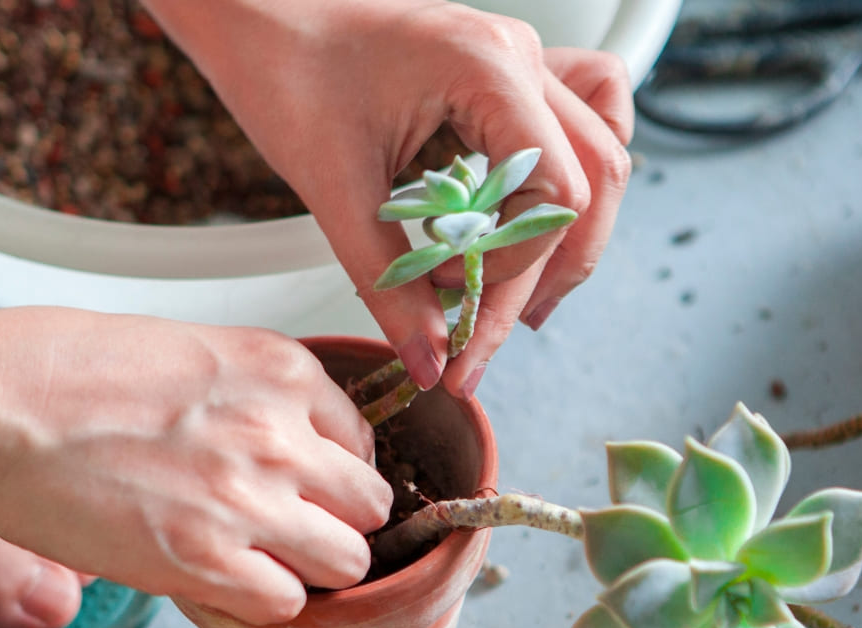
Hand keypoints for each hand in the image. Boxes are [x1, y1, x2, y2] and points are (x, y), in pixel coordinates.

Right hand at [0, 308, 392, 624]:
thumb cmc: (51, 370)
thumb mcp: (180, 348)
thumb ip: (245, 393)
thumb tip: (276, 437)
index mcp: (278, 367)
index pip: (360, 441)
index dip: (328, 474)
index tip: (296, 488)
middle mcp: (280, 430)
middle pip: (368, 506)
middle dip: (331, 525)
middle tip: (280, 533)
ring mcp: (248, 498)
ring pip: (346, 562)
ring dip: (304, 569)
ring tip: (248, 560)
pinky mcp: (204, 559)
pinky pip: (286, 605)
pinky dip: (258, 603)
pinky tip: (214, 581)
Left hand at [148, 0, 635, 396]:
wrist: (259, 21)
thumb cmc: (286, 72)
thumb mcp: (333, 191)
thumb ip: (389, 284)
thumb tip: (431, 360)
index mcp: (485, 66)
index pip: (557, 190)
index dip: (516, 262)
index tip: (456, 295)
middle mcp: (518, 57)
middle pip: (594, 179)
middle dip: (546, 272)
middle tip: (486, 335)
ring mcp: (520, 62)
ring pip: (603, 152)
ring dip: (569, 234)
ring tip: (522, 299)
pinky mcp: (506, 77)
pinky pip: (585, 119)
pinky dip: (575, 176)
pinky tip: (538, 219)